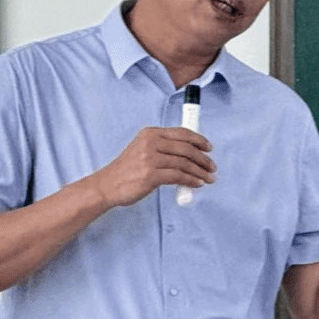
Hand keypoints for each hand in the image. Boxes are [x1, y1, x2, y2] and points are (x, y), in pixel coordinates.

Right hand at [91, 127, 215, 207]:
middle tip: (212, 166)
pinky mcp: (150, 176)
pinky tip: (197, 184)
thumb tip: (190, 152)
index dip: (199, 140)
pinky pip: (178, 177)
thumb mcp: (143, 149)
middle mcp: (150, 143)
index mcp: (150, 133)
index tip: (209, 148)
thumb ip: (163, 147)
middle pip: (186, 148)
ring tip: (209, 178)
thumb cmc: (127, 170)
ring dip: (200, 171)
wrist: (107, 185)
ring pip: (184, 163)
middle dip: (203, 158)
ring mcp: (150, 159)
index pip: (181, 133)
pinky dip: (191, 181)